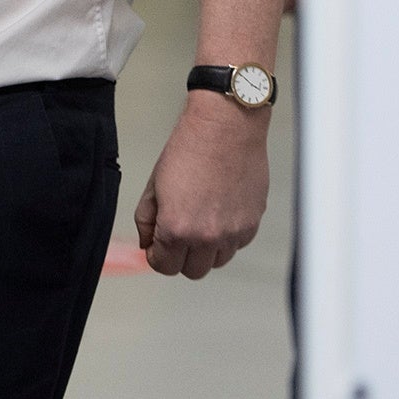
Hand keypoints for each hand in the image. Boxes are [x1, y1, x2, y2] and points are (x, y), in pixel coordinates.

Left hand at [133, 92, 269, 279]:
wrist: (226, 127)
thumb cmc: (189, 149)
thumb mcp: (154, 184)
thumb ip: (146, 220)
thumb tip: (148, 243)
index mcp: (177, 229)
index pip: (164, 266)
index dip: (157, 255)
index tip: (158, 245)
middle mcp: (207, 237)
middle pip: (192, 271)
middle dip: (180, 256)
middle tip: (177, 232)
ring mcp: (233, 233)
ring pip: (216, 261)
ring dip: (205, 249)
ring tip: (200, 219)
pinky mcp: (251, 224)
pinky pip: (236, 245)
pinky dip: (227, 236)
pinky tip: (219, 211)